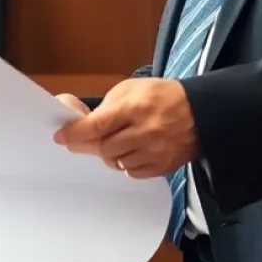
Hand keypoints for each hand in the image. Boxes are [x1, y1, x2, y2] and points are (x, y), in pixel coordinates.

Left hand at [52, 78, 197, 177]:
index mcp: (134, 108)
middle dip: (92, 143)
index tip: (60, 137)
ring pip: (116, 162)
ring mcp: (155, 152)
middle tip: (87, 138)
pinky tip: (132, 149)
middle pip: (104, 148)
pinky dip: (126, 163)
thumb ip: (107, 106)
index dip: (75, 133)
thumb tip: (83, 124)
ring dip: (110, 153)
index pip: (97, 125)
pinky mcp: (162, 167)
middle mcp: (145, 132)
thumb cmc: (161, 96)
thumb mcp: (131, 89)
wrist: (200, 112)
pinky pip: (132, 173)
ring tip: (118, 139)